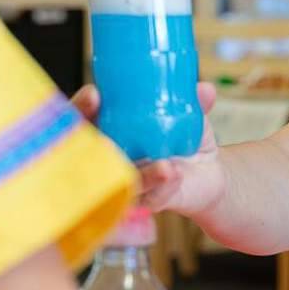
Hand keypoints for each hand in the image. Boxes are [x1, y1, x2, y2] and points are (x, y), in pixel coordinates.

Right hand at [73, 82, 228, 219]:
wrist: (207, 174)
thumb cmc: (183, 140)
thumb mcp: (190, 117)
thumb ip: (194, 103)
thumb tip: (204, 89)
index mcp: (112, 129)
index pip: (84, 117)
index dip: (81, 107)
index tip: (93, 94)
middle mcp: (113, 157)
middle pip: (90, 152)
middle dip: (96, 144)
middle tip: (106, 137)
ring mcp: (127, 181)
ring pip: (124, 178)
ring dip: (140, 172)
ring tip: (162, 163)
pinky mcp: (148, 200)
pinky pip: (151, 195)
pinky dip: (162, 183)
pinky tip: (173, 173)